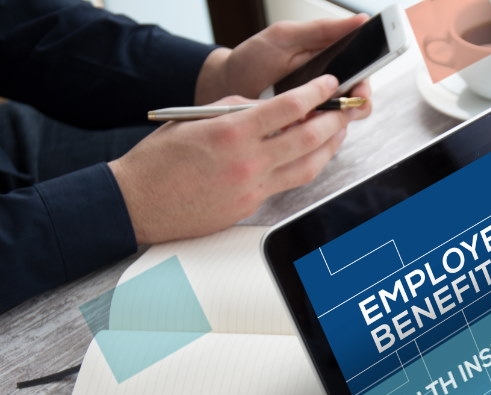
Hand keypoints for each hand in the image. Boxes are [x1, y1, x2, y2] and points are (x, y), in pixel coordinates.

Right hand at [110, 75, 351, 243]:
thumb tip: (270, 106)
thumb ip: (237, 109)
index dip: (316, 93)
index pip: (289, 107)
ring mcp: (253, 187)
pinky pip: (290, 184)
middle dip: (335, 120)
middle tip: (345, 109)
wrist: (138, 203)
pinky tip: (311, 157)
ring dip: (330, 147)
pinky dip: (306, 167)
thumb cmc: (159, 160)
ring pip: (309, 166)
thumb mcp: (196, 118)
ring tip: (337, 132)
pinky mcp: (252, 205)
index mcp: (231, 132)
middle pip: (309, 138)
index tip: (329, 84)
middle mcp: (247, 161)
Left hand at [194, 15, 372, 119]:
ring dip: (339, 117)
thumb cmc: (253, 59)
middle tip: (349, 99)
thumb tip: (360, 20)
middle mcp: (328, 88)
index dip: (370, 75)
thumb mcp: (285, 37)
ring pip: (345, 119)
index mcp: (330, 61)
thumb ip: (322, 30)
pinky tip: (306, 124)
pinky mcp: (305, 131)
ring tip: (324, 111)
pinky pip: (323, 137)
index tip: (366, 78)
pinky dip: (320, 133)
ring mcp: (318, 111)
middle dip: (358, 99)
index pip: (363, 69)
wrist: (224, 87)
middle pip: (360, 97)